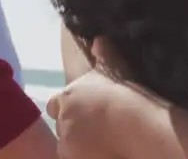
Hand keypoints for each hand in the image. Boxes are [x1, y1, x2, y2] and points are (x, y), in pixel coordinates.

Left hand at [47, 38, 150, 158]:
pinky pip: (76, 157)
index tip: (78, 111)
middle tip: (93, 128)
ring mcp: (68, 144)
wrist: (132, 123)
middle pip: (62, 127)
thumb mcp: (114, 67)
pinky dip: (87, 155)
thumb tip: (98, 40)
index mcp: (67, 97)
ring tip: (100, 143)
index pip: (54, 104)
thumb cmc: (124, 93)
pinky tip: (103, 151)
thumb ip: (103, 53)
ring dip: (78, 145)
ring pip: (68, 146)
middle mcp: (63, 121)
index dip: (65, 108)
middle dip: (73, 127)